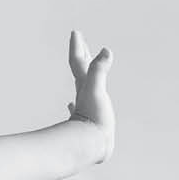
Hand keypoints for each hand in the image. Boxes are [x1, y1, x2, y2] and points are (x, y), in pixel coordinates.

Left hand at [66, 29, 114, 163]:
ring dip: (83, 78)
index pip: (79, 62)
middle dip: (81, 56)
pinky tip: (72, 105)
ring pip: (82, 89)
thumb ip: (100, 70)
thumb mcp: (98, 90)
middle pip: (81, 71)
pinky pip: (81, 110)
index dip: (77, 47)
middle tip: (80, 42)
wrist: (90, 147)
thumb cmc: (94, 119)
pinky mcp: (88, 123)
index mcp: (85, 86)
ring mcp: (85, 108)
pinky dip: (77, 104)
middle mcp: (83, 95)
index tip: (75, 32)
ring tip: (83, 72)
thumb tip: (106, 50)